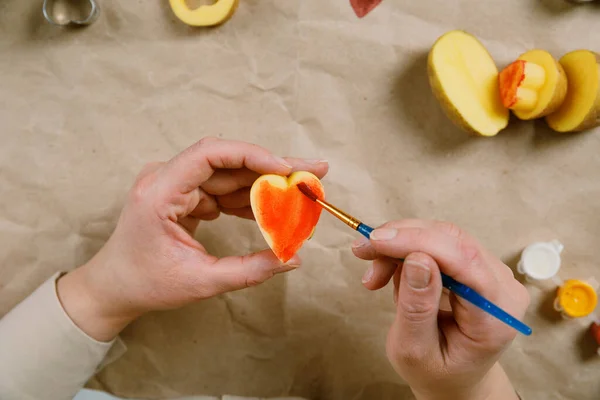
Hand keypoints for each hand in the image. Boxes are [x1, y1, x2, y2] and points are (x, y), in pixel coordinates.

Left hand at [57, 137, 328, 340]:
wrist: (113, 288)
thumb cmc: (146, 284)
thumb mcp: (200, 282)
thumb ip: (248, 270)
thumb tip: (292, 259)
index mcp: (159, 192)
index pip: (210, 153)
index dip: (252, 155)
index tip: (288, 168)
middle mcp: (165, 179)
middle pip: (227, 160)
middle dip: (273, 166)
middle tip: (314, 170)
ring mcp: (174, 184)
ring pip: (229, 174)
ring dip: (266, 184)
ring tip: (302, 193)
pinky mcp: (183, 194)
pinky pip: (222, 189)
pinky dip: (249, 199)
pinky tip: (274, 209)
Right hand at [352, 220, 528, 399]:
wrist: (453, 379)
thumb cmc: (435, 370)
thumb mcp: (415, 350)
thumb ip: (417, 308)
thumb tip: (416, 259)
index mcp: (496, 315)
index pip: (464, 261)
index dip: (418, 242)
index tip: (376, 240)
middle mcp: (503, 286)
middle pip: (452, 240)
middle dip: (402, 240)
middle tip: (362, 251)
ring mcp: (491, 272)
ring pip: (441, 235)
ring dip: (400, 245)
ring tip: (373, 274)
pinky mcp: (475, 264)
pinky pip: (438, 241)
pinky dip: (406, 249)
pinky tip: (388, 271)